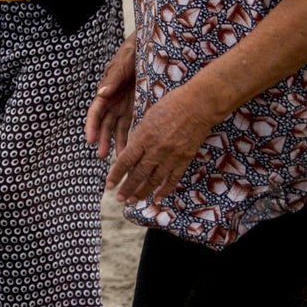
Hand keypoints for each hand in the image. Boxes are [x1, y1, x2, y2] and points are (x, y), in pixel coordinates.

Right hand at [85, 34, 136, 158]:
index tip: (89, 139)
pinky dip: (129, 137)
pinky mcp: (134, 107)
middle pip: (103, 123)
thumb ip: (112, 79)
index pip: (95, 111)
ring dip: (115, 142)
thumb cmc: (132, 53)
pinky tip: (131, 150)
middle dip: (101, 139)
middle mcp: (111, 100)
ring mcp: (122, 105)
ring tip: (117, 158)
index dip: (91, 125)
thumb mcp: (123, 64)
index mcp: (105, 91)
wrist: (148, 48)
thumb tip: (101, 93)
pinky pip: (130, 125)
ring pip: (116, 128)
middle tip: (101, 155)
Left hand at [104, 86, 217, 205]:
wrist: (198, 105)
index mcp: (143, 137)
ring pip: (154, 180)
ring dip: (142, 192)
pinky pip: (172, 179)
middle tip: (120, 199)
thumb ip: (139, 137)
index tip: (109, 185)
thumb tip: (131, 153)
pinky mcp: (184, 159)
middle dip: (127, 189)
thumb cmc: (171, 105)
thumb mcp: (147, 117)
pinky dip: (164, 190)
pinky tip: (157, 198)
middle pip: (138, 174)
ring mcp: (171, 156)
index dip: (116, 175)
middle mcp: (156, 150)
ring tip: (133, 201)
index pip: (125, 161)